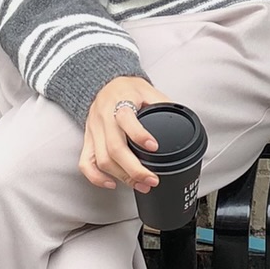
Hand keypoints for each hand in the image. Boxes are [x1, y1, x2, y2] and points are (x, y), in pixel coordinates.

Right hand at [81, 74, 173, 191]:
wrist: (104, 84)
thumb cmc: (127, 89)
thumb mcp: (147, 90)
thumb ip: (162, 104)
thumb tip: (184, 118)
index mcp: (120, 102)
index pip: (125, 119)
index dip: (139, 135)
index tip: (154, 147)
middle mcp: (104, 118)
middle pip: (114, 148)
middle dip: (134, 169)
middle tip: (152, 180)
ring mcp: (94, 131)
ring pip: (102, 159)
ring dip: (122, 176)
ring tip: (140, 185)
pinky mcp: (88, 141)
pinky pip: (85, 163)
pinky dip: (96, 177)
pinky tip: (112, 183)